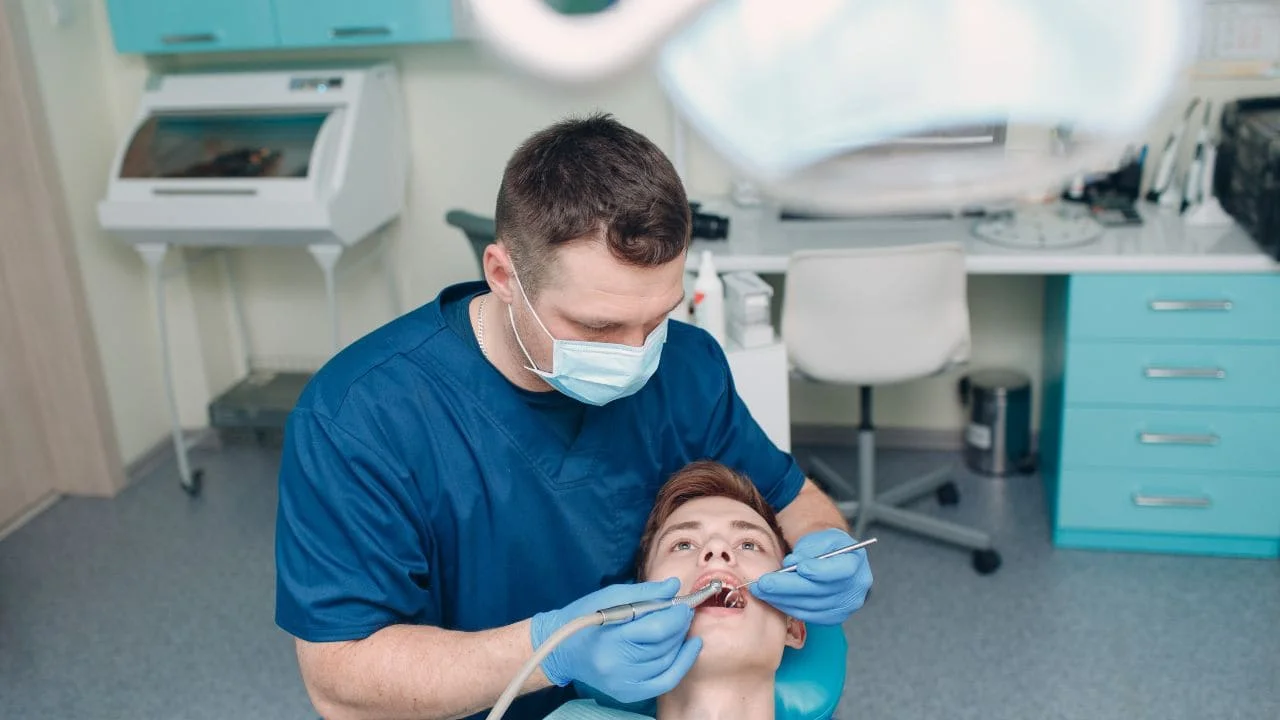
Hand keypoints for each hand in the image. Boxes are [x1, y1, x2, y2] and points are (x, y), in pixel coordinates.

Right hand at [531, 578, 701, 703]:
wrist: (561, 648)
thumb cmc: (584, 616)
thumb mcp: (610, 595)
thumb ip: (645, 592)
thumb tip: (675, 586)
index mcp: (610, 639)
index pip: (656, 629)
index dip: (676, 615)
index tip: (683, 603)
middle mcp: (617, 666)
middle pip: (664, 646)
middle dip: (680, 626)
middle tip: (684, 611)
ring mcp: (623, 683)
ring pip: (667, 662)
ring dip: (681, 642)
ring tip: (681, 626)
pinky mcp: (627, 693)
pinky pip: (665, 682)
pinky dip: (681, 664)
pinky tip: (690, 648)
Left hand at [748, 528, 871, 624]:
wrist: (832, 559)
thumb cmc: (825, 545)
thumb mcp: (820, 536)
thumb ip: (809, 547)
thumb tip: (792, 563)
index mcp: (856, 564)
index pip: (840, 571)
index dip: (819, 570)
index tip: (798, 567)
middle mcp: (855, 589)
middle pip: (819, 592)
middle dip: (787, 587)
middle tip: (763, 583)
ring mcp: (844, 607)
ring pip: (809, 606)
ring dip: (782, 599)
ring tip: (760, 591)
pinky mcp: (831, 618)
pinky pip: (806, 615)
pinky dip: (787, 606)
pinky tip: (771, 599)